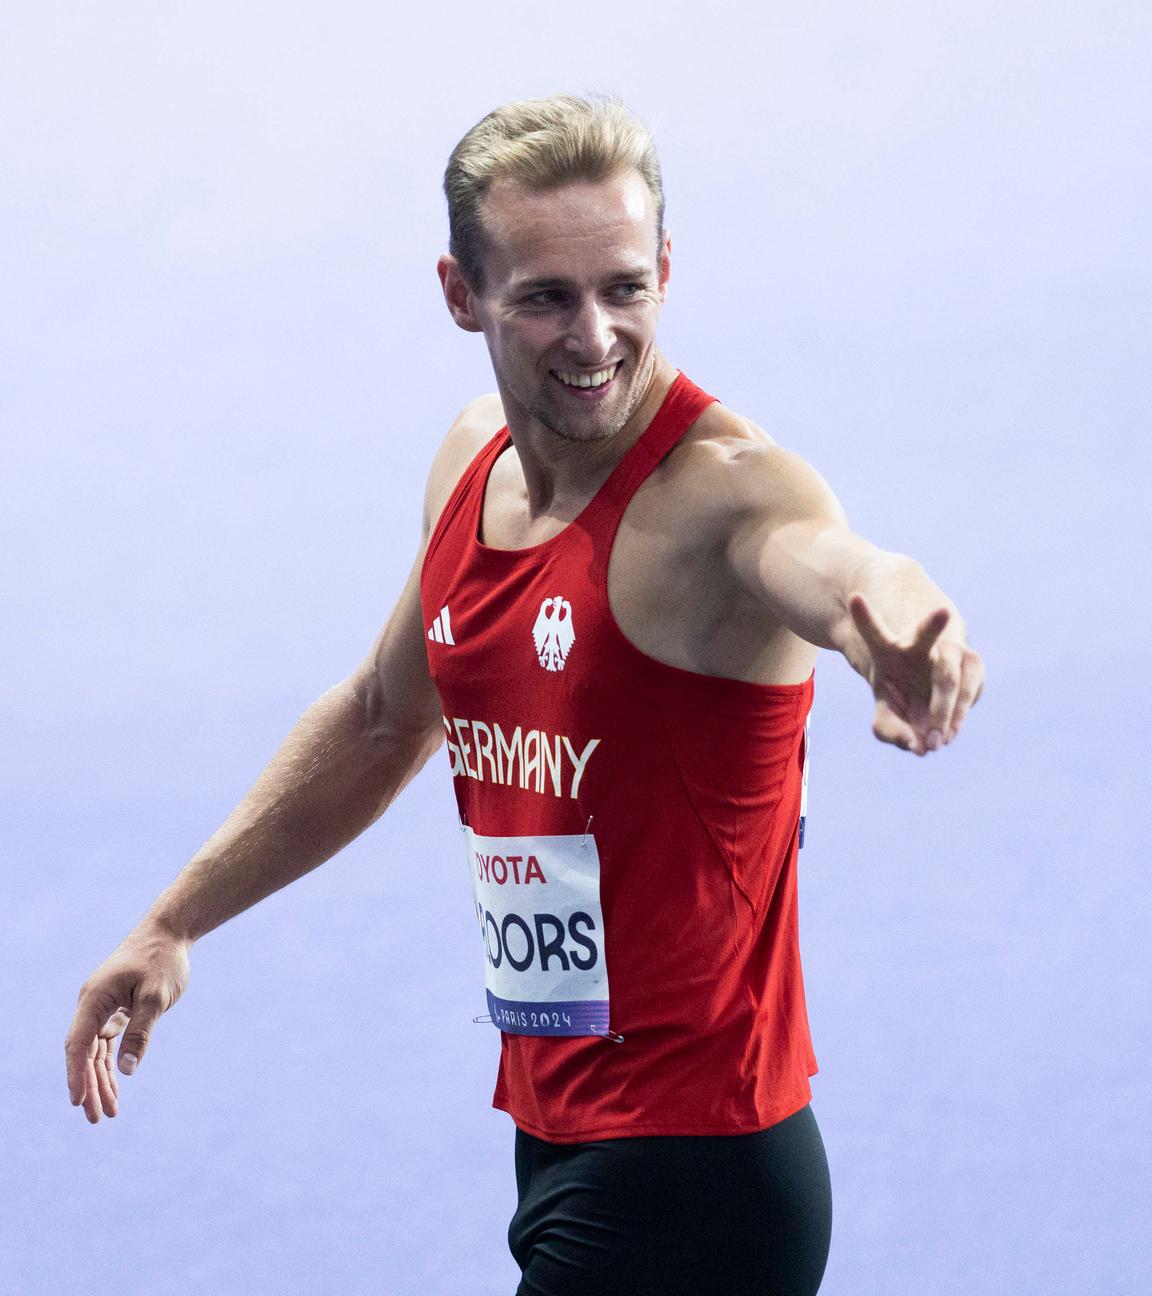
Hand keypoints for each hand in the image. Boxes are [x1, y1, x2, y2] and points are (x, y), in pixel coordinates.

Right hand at [65, 925, 190, 1122]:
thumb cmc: (162, 960)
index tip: (78, 1101)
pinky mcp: (116, 1009)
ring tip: (108, 1112)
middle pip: (83, 1053)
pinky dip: (112, 1063)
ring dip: (100, 1080)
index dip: (76, 1074)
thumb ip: (141, 1032)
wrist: (170, 932)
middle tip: (97, 1118)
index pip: (78, 1043)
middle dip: (88, 1086)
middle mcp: (92, 1004)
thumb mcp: (155, 997)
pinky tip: (117, 1085)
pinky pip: (107, 1043)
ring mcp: (103, 1007)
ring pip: (95, 1051)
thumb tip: (128, 1071)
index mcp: (94, 999)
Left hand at [849, 592, 983, 755]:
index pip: (872, 632)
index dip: (863, 617)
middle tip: (942, 622)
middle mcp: (918, 645)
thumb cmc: (900, 692)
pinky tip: (948, 731)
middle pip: (924, 635)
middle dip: (932, 626)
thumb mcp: (884, 708)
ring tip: (936, 742)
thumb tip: (917, 746)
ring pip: (951, 673)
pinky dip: (958, 717)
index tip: (853, 597)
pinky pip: (970, 690)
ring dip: (947, 710)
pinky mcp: (972, 664)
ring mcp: (949, 651)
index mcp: (887, 649)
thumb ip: (889, 729)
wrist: (928, 679)